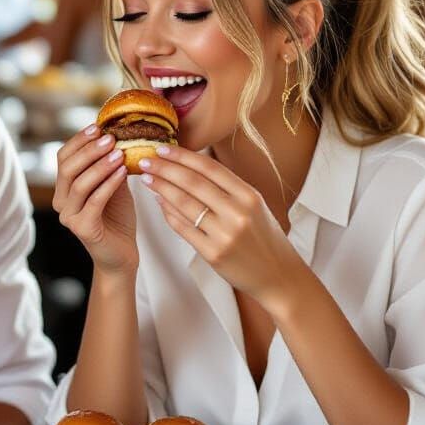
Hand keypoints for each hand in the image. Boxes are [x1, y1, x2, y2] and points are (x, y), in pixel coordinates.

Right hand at [53, 125, 138, 273]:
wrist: (121, 254)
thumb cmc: (117, 218)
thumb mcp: (114, 184)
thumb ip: (110, 164)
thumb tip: (118, 135)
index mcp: (64, 188)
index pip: (63, 157)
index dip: (78, 140)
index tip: (98, 127)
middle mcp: (61, 202)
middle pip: (67, 168)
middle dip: (89, 150)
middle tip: (110, 138)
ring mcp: (69, 216)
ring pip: (79, 184)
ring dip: (100, 165)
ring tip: (119, 153)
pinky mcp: (82, 229)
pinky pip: (94, 201)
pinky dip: (108, 184)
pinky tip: (122, 172)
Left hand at [137, 145, 302, 307]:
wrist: (279, 276)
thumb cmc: (264, 238)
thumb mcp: (255, 206)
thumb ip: (228, 188)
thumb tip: (190, 167)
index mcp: (249, 195)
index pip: (209, 168)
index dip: (182, 156)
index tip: (162, 148)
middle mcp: (238, 212)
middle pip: (192, 183)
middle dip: (164, 169)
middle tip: (145, 160)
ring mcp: (225, 234)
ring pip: (184, 204)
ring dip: (161, 189)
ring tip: (147, 179)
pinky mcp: (213, 254)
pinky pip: (183, 228)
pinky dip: (168, 213)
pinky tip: (159, 202)